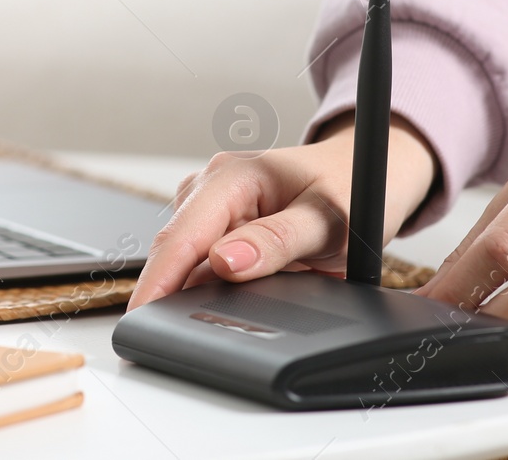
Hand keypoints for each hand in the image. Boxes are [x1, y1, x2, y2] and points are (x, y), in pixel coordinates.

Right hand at [127, 116, 437, 310]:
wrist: (367, 171)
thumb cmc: (350, 187)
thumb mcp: (328, 219)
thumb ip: (279, 240)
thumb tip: (226, 261)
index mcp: (233, 174)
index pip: (181, 234)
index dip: (157, 279)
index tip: (141, 317)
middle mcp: (213, 184)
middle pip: (174, 248)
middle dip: (164, 291)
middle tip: (161, 336)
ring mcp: (213, 204)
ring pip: (186, 259)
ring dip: (191, 289)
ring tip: (231, 307)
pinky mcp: (219, 223)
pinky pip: (202, 261)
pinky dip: (209, 284)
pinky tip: (231, 297)